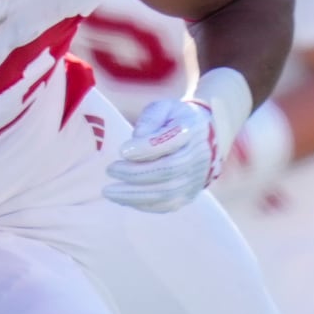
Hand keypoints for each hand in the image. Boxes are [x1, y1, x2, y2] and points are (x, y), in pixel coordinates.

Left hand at [104, 100, 224, 213]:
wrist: (203, 138)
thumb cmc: (175, 120)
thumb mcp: (164, 108)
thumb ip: (150, 118)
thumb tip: (137, 138)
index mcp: (192, 130)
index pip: (171, 141)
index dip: (146, 148)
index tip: (122, 151)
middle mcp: (197, 157)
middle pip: (168, 170)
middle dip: (135, 173)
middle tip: (110, 169)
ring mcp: (195, 179)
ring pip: (167, 193)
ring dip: (134, 194)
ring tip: (109, 191)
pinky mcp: (189, 195)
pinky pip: (166, 205)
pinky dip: (142, 204)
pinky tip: (123, 198)